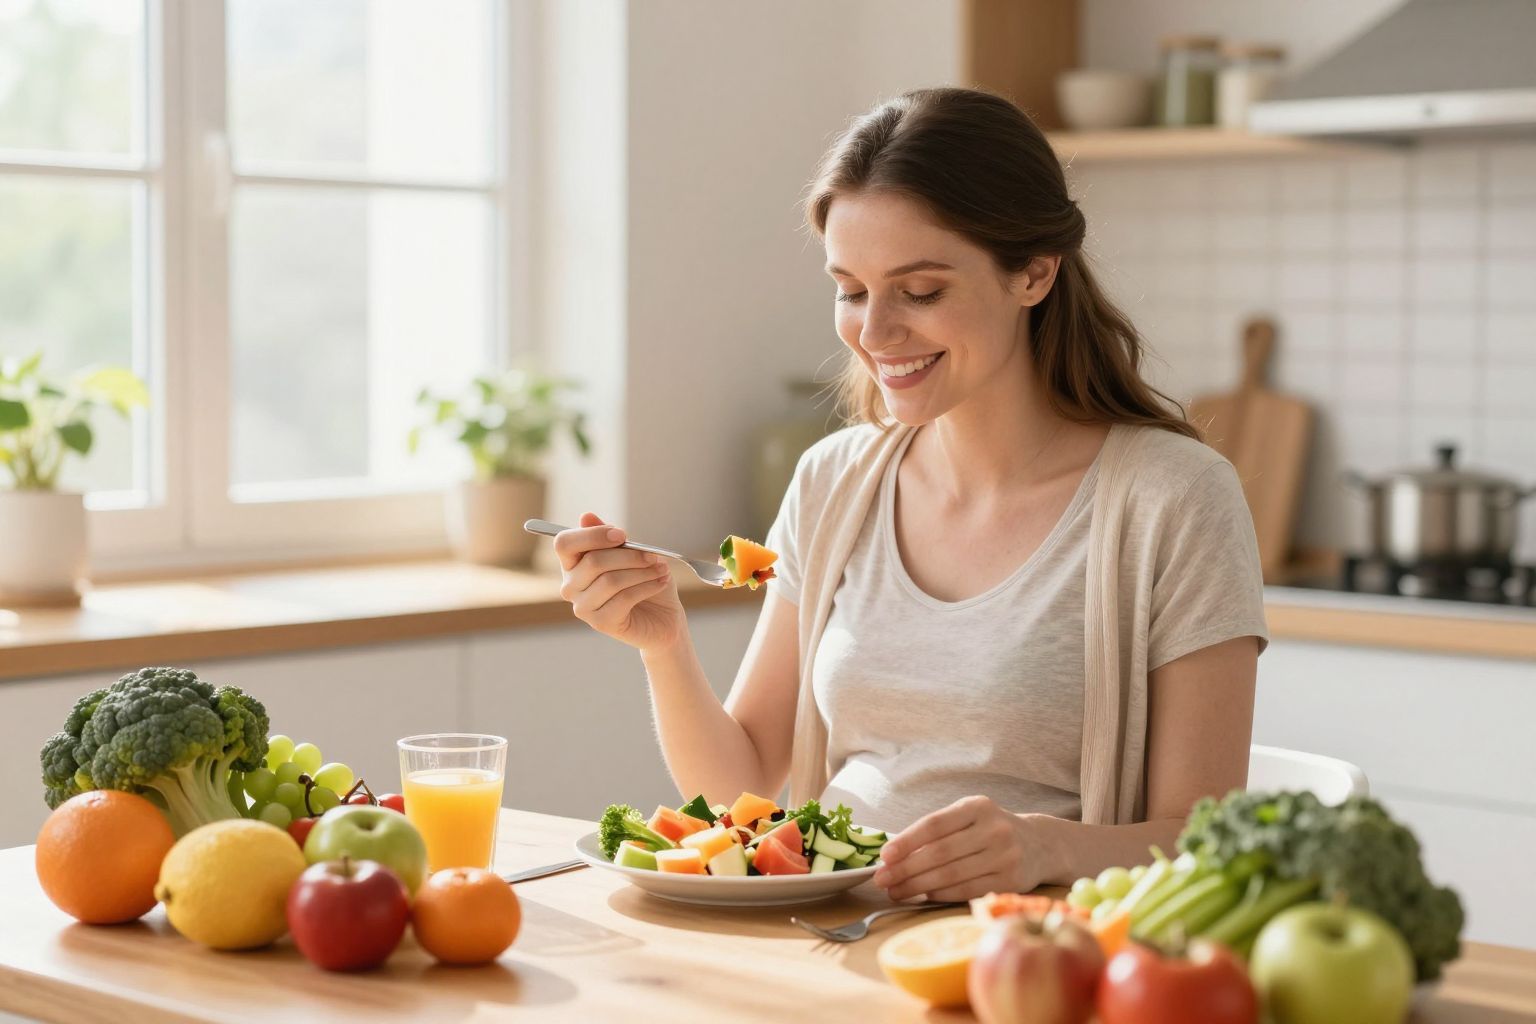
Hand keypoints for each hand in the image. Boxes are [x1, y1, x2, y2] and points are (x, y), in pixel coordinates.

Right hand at [555, 512, 684, 651]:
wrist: (662, 617)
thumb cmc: (643, 581)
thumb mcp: (630, 553)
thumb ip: (608, 536)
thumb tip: (586, 516)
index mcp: (572, 564)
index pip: (564, 543)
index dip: (592, 535)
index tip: (622, 535)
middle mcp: (570, 586)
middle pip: (593, 561)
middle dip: (629, 555)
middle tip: (653, 555)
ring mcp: (583, 607)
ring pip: (610, 580)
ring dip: (642, 571)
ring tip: (661, 569)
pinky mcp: (600, 623)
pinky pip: (624, 598)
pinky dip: (647, 586)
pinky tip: (661, 582)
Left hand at [874, 795, 1043, 901]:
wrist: (1040, 844)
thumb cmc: (990, 830)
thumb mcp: (969, 817)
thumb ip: (938, 830)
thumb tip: (894, 855)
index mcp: (978, 807)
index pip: (935, 825)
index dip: (907, 841)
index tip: (884, 856)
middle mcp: (994, 829)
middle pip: (940, 853)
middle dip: (906, 868)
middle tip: (882, 879)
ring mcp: (1005, 856)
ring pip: (951, 875)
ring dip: (918, 886)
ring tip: (896, 892)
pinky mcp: (1010, 882)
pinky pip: (966, 891)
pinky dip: (940, 894)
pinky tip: (923, 896)